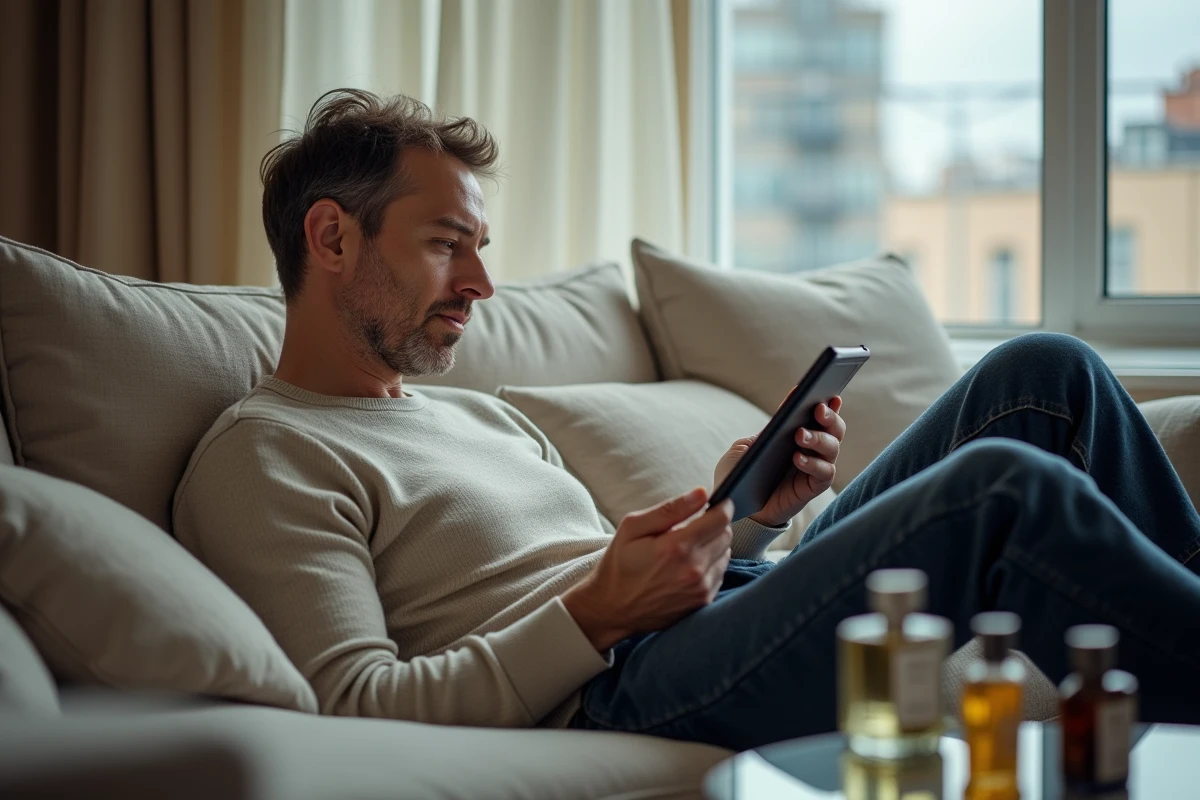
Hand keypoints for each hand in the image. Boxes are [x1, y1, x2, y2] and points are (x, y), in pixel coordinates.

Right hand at [562, 487, 732, 650]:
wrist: (612, 609)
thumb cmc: (619, 564)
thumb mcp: (633, 527)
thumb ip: (670, 509)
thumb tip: (702, 493)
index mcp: (676, 547)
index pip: (720, 519)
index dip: (722, 506)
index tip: (717, 502)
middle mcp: (694, 569)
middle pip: (727, 535)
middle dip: (716, 524)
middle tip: (696, 525)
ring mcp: (700, 588)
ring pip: (726, 554)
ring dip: (714, 545)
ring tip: (689, 547)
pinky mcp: (702, 602)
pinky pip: (720, 573)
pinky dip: (711, 565)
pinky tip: (689, 566)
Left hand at [713, 395, 845, 528]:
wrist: (734, 507)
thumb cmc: (739, 473)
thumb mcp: (745, 447)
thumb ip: (766, 430)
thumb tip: (788, 407)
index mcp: (795, 433)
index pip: (818, 414)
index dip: (827, 402)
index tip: (826, 388)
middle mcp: (811, 448)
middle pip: (834, 428)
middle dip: (830, 417)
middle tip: (818, 409)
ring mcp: (814, 467)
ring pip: (832, 448)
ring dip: (818, 438)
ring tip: (799, 434)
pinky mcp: (811, 487)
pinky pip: (824, 474)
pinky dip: (813, 464)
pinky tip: (797, 457)